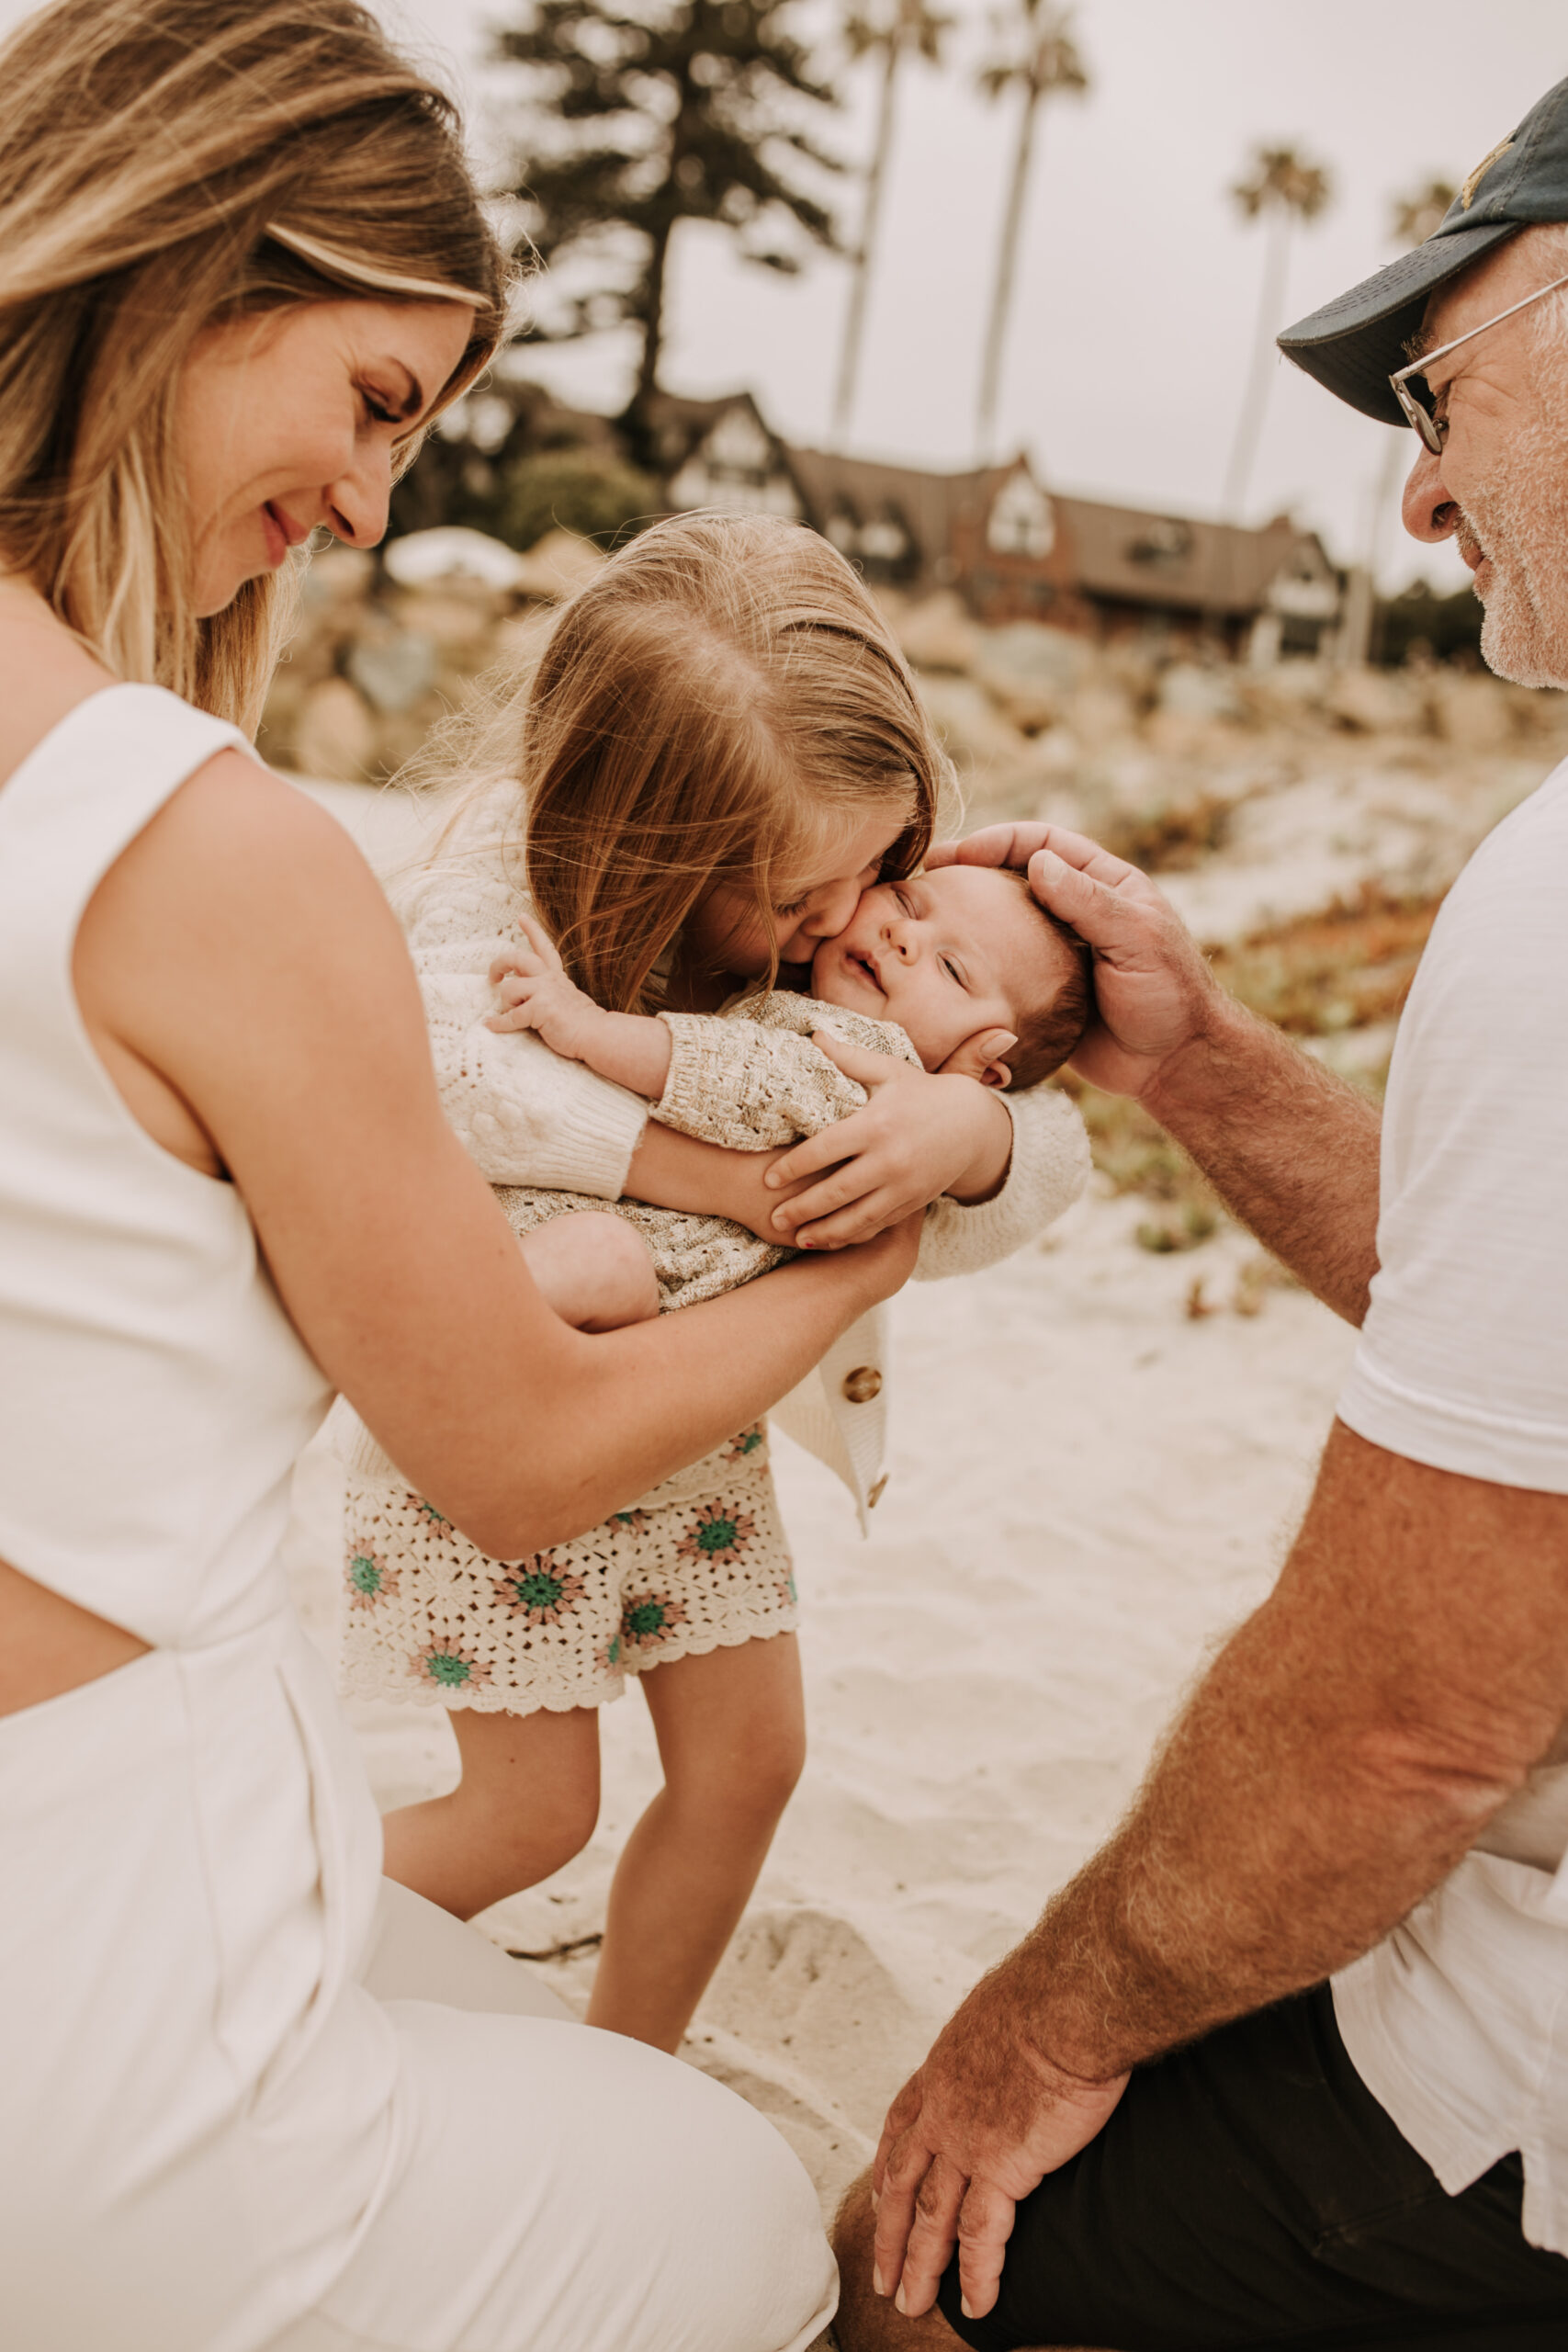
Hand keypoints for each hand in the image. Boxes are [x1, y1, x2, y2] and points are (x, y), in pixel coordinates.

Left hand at [486, 916, 606, 1063]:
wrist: (596, 1035)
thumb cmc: (581, 1023)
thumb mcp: (564, 997)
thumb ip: (544, 988)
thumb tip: (518, 985)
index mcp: (556, 976)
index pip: (544, 947)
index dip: (533, 930)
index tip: (522, 917)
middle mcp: (549, 979)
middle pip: (517, 958)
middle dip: (499, 964)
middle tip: (493, 978)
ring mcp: (545, 992)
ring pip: (509, 989)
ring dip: (506, 1006)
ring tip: (512, 1017)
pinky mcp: (540, 1009)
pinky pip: (510, 1016)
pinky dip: (499, 1023)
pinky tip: (492, 1025)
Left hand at [763, 1037, 1013, 1247]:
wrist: (973, 1124)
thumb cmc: (922, 1092)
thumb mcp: (888, 1070)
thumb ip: (848, 1058)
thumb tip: (812, 1035)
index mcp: (876, 1125)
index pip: (824, 1150)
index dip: (792, 1167)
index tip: (768, 1180)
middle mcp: (889, 1160)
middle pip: (835, 1192)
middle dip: (801, 1208)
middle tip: (773, 1218)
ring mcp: (903, 1186)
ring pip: (856, 1218)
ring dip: (824, 1232)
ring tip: (796, 1238)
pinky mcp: (913, 1203)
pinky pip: (877, 1225)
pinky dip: (852, 1236)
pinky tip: (829, 1241)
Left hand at [871, 1966, 1128, 2322]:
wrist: (1069, 1999)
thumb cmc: (1054, 1989)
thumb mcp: (1009, 2003)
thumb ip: (1006, 2030)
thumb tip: (1027, 2024)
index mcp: (944, 2067)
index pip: (901, 2123)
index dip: (888, 2162)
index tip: (879, 2191)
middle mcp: (943, 2107)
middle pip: (903, 2180)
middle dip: (890, 2230)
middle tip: (881, 2272)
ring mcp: (966, 2140)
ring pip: (931, 2217)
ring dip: (920, 2265)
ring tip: (911, 2304)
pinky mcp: (1003, 2166)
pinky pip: (982, 2235)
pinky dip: (978, 2275)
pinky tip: (977, 2307)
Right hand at [928, 823, 1219, 1099]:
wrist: (1174, 1065)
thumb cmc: (1170, 997)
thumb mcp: (1136, 941)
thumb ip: (1090, 903)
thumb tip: (1039, 864)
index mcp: (1104, 885)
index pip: (1044, 844)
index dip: (999, 840)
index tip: (959, 853)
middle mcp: (1075, 913)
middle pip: (1013, 878)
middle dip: (969, 872)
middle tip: (924, 877)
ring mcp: (1055, 954)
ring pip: (1001, 924)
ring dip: (964, 917)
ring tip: (920, 918)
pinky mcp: (1041, 993)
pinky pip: (1000, 972)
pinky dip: (972, 967)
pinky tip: (940, 970)